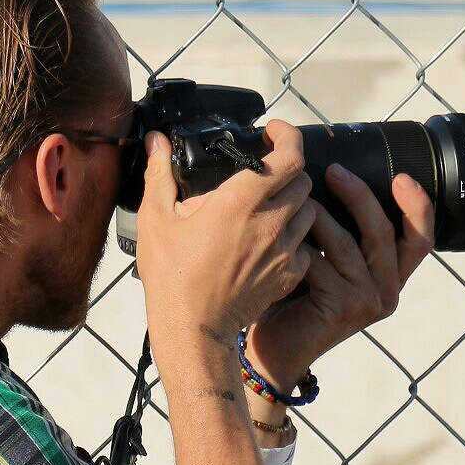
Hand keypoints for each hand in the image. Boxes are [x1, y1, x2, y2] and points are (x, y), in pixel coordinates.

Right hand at [135, 121, 317, 352]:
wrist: (192, 331)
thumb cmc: (172, 277)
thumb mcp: (156, 220)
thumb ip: (160, 175)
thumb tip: (155, 142)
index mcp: (240, 201)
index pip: (289, 155)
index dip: (288, 136)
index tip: (273, 133)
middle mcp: (270, 222)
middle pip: (303, 179)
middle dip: (287, 170)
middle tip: (265, 174)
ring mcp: (284, 250)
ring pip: (309, 211)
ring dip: (294, 204)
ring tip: (268, 210)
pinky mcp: (289, 275)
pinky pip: (305, 246)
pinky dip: (294, 239)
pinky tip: (270, 244)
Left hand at [245, 165, 434, 390]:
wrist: (272, 350)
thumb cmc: (294, 301)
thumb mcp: (328, 263)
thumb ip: (342, 234)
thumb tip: (337, 176)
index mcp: (392, 277)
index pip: (420, 238)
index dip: (417, 206)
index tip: (402, 177)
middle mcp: (387, 291)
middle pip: (382, 231)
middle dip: (359, 195)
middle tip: (333, 171)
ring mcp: (367, 302)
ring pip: (348, 243)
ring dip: (320, 216)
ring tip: (298, 200)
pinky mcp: (342, 308)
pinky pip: (321, 264)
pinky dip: (301, 247)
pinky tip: (283, 237)